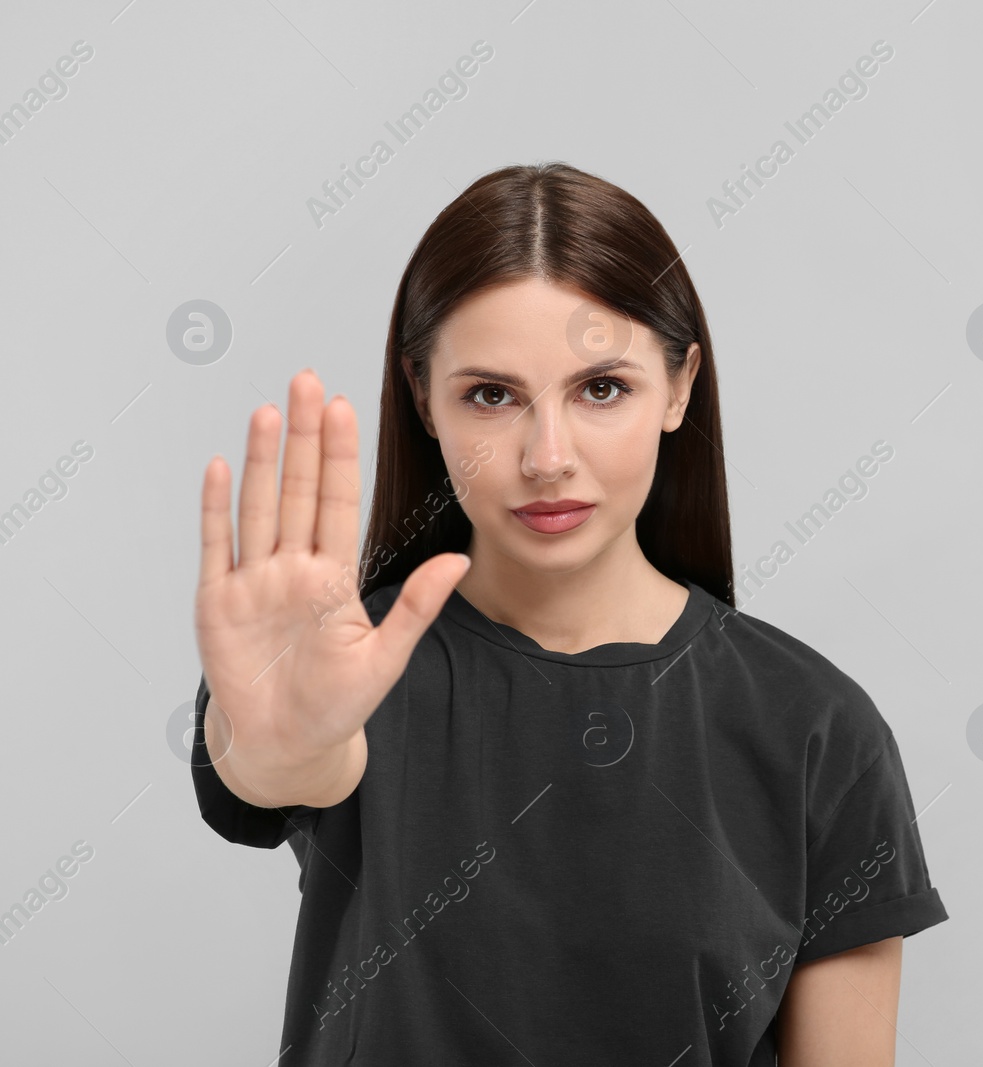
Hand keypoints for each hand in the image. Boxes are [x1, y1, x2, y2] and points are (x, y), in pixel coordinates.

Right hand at [194, 369, 468, 797]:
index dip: (339, 455)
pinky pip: (217, 547)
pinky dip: (216, 508)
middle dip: (302, 437)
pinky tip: (220, 466)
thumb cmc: (338, 703)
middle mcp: (293, 568)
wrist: (286, 745)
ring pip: (258, 507)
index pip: (338, 502)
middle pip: (297, 489)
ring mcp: (253, 582)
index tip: (345, 407)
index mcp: (333, 577)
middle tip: (307, 381)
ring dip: (260, 459)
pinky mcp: (218, 604)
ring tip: (267, 410)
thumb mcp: (385, 657)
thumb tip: (460, 562)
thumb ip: (417, 607)